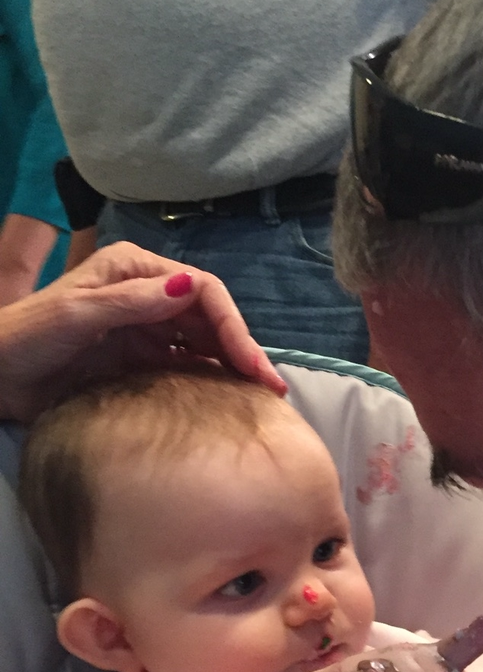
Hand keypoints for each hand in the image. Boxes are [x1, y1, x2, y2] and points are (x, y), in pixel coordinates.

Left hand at [0, 241, 287, 422]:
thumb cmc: (25, 336)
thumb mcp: (76, 314)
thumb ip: (131, 302)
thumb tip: (189, 289)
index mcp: (134, 270)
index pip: (201, 290)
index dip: (231, 324)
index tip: (248, 362)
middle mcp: (145, 295)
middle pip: (208, 317)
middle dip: (240, 348)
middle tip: (269, 388)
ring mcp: (141, 329)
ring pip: (200, 343)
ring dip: (229, 366)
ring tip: (258, 398)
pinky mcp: (135, 362)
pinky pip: (181, 368)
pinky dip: (207, 381)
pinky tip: (225, 401)